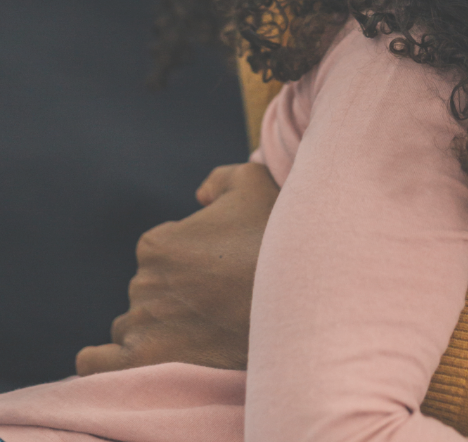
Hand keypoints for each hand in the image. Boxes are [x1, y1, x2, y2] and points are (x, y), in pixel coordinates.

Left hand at [75, 161, 278, 375]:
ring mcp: (142, 323)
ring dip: (155, 326)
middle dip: (176, 292)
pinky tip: (99, 362)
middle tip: (219, 297)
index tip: (222, 266)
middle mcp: (143, 282)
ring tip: (199, 330)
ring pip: (134, 326)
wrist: (293, 295)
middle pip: (150, 289)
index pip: (162, 251)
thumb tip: (200, 197)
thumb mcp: (252, 180)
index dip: (193, 258)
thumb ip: (219, 179)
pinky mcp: (145, 361)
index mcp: (157, 243)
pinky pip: (99, 364)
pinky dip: (97, 362)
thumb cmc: (272, 236)